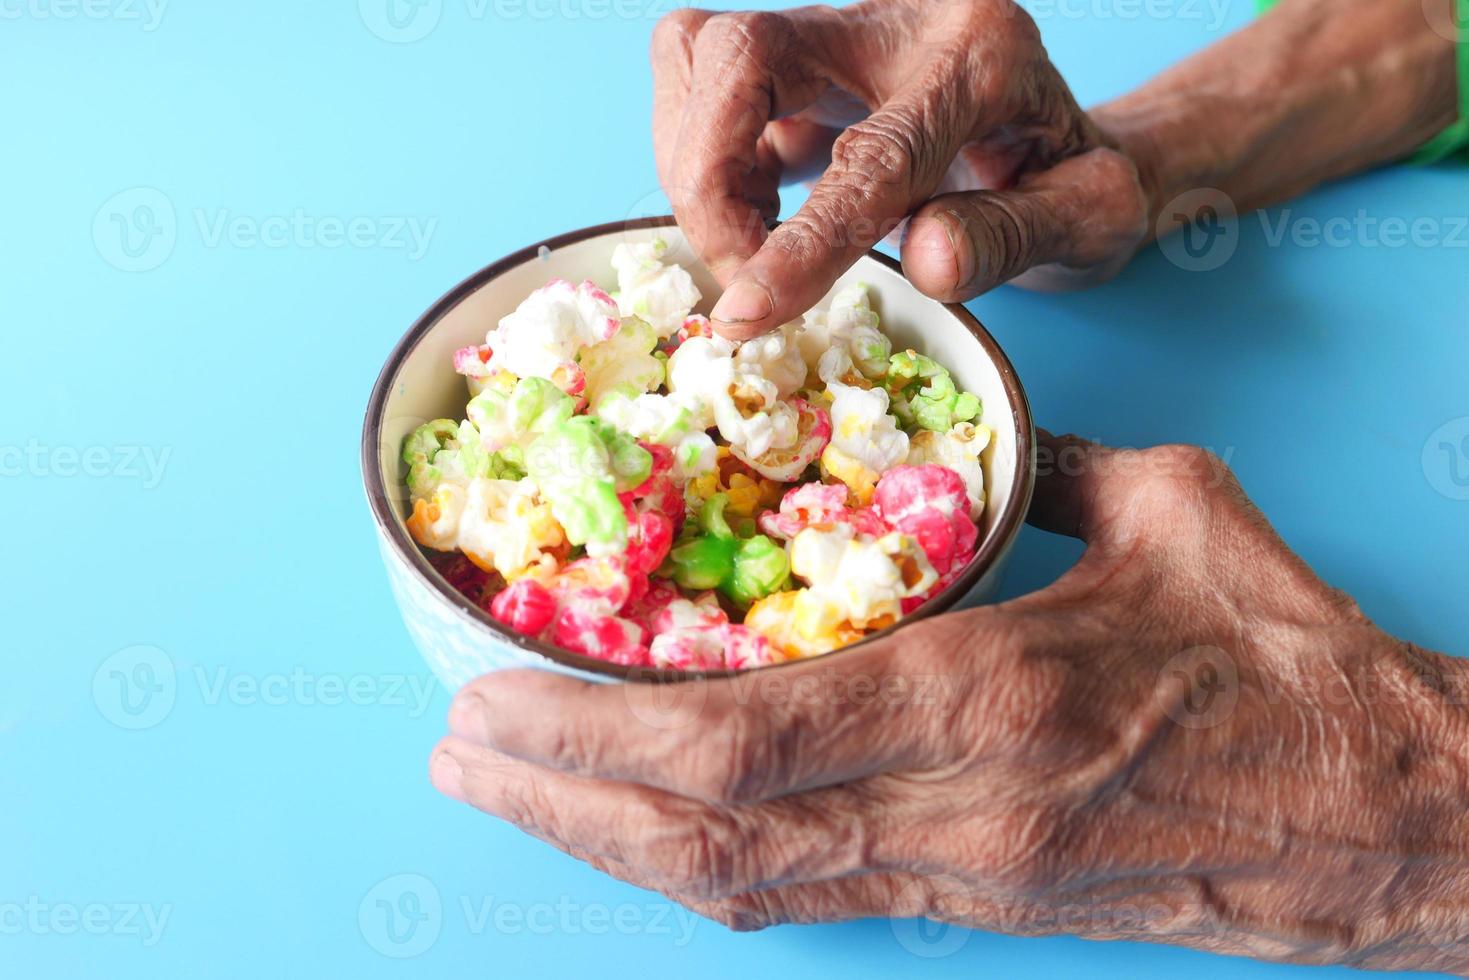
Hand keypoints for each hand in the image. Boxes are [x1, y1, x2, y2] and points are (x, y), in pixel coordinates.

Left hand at [430, 435, 1468, 971]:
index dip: (599, 731)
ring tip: (510, 793)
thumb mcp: (1163, 514)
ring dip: (605, 844)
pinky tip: (634, 836)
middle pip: (710, 833)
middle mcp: (950, 804)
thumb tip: (947, 438)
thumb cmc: (1286, 656)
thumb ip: (1030, 471)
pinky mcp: (970, 902)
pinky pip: (802, 897)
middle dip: (561, 797)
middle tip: (458, 749)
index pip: (750, 740)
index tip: (499, 694)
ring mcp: (955, 872)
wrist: (1380, 816)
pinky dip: (696, 866)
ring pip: (741, 885)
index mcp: (990, 694)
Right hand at [650, 0, 1149, 338]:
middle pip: (742, 51)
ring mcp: (839, 27)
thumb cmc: (1082, 183)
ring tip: (749, 247)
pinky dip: (702, 163)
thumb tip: (929, 265)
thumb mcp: (1090, 220)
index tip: (746, 311)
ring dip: (693, 165)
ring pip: (701, 52)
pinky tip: (755, 218)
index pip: (873, 151)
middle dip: (708, 178)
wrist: (1068, 137)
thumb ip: (1014, 238)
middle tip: (737, 277)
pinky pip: (702, 81)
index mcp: (986, 58)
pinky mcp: (797, 57)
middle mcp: (900, 19)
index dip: (803, 238)